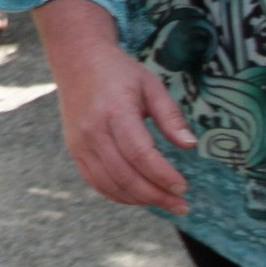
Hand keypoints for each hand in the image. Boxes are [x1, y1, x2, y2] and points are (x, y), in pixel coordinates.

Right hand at [54, 42, 195, 212]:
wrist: (77, 61)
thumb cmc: (119, 73)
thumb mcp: (151, 85)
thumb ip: (171, 116)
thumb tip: (190, 145)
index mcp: (116, 111)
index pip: (140, 154)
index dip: (163, 175)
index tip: (183, 187)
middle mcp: (94, 131)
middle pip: (126, 175)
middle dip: (156, 195)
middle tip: (180, 205)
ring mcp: (80, 143)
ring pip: (110, 184)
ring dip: (139, 200)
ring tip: (164, 203)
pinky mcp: (75, 151)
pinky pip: (96, 182)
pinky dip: (118, 195)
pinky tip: (139, 197)